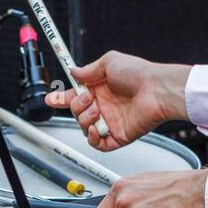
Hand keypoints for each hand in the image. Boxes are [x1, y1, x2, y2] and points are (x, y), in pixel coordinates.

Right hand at [44, 50, 189, 152]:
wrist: (156, 90)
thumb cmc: (139, 74)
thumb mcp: (109, 62)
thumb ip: (89, 69)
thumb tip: (74, 72)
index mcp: (100, 89)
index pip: (75, 96)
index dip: (62, 98)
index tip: (51, 99)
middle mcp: (104, 106)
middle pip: (76, 113)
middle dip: (76, 106)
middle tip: (88, 98)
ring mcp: (111, 122)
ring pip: (84, 128)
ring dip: (84, 119)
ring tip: (97, 110)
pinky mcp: (118, 136)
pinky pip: (98, 144)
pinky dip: (92, 138)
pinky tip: (95, 128)